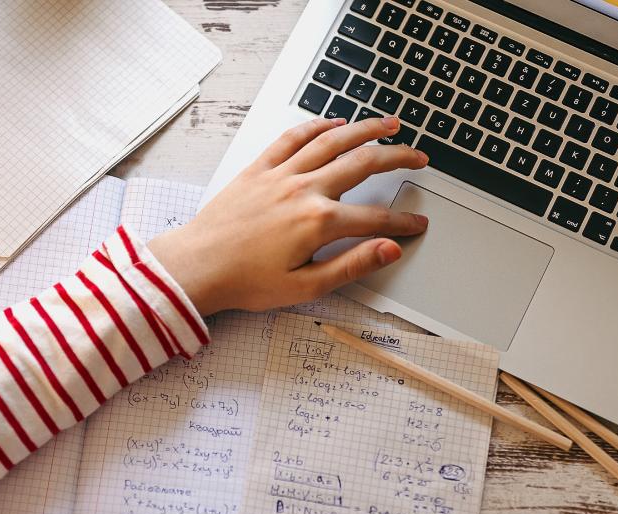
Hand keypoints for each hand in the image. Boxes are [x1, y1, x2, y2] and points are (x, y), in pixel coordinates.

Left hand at [147, 116, 428, 314]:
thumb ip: (352, 265)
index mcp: (318, 222)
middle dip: (397, 158)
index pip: (375, 218)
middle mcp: (304, 190)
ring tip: (389, 124)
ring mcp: (281, 174)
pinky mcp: (259, 168)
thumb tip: (389, 249)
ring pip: (332, 141)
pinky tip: (334, 123)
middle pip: (362, 164)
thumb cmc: (246, 281)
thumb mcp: (306, 286)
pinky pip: (292, 137)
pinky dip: (316, 126)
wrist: (198, 266)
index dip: (403, 221)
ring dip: (365, 129)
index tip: (418, 223)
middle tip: (419, 157)